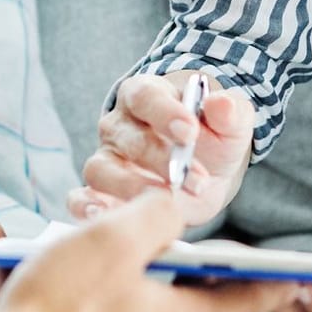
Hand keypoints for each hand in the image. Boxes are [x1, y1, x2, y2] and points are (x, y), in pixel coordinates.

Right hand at [0, 192, 297, 311]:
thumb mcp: (110, 241)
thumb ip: (156, 215)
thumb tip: (175, 208)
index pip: (250, 298)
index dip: (275, 278)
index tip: (301, 272)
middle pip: (188, 306)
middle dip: (169, 273)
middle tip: (137, 246)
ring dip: (126, 295)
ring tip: (82, 274)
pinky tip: (66, 306)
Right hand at [70, 71, 253, 225]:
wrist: (206, 170)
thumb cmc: (213, 137)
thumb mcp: (230, 123)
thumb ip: (230, 112)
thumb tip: (223, 105)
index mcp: (146, 94)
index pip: (146, 97)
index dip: (165, 113)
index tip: (190, 132)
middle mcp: (119, 125)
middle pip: (128, 139)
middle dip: (162, 160)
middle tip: (197, 180)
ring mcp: (106, 159)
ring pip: (101, 170)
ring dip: (131, 188)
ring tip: (163, 202)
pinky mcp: (102, 192)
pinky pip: (81, 198)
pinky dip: (86, 208)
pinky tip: (105, 217)